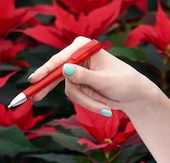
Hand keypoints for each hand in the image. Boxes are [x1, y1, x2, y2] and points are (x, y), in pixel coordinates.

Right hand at [28, 36, 157, 114]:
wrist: (134, 95)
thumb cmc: (124, 83)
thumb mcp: (104, 81)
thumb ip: (83, 76)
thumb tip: (64, 69)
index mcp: (84, 47)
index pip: (60, 59)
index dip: (46, 70)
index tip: (35, 79)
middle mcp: (78, 56)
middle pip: (58, 74)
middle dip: (51, 88)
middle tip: (35, 97)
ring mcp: (77, 71)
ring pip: (70, 90)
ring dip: (87, 101)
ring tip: (104, 107)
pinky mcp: (80, 84)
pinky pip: (76, 96)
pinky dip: (88, 103)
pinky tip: (103, 107)